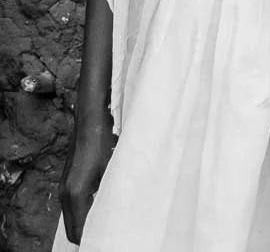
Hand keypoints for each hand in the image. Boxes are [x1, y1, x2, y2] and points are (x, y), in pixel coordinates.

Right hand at [59, 115, 116, 243]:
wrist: (92, 117)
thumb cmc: (105, 140)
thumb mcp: (112, 170)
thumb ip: (111, 196)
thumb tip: (118, 216)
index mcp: (75, 194)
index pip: (78, 232)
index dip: (92, 239)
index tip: (108, 241)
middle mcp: (65, 193)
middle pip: (72, 228)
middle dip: (87, 234)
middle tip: (109, 236)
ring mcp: (65, 185)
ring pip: (71, 216)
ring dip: (84, 222)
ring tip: (106, 223)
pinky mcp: (68, 178)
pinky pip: (72, 205)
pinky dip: (82, 210)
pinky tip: (99, 205)